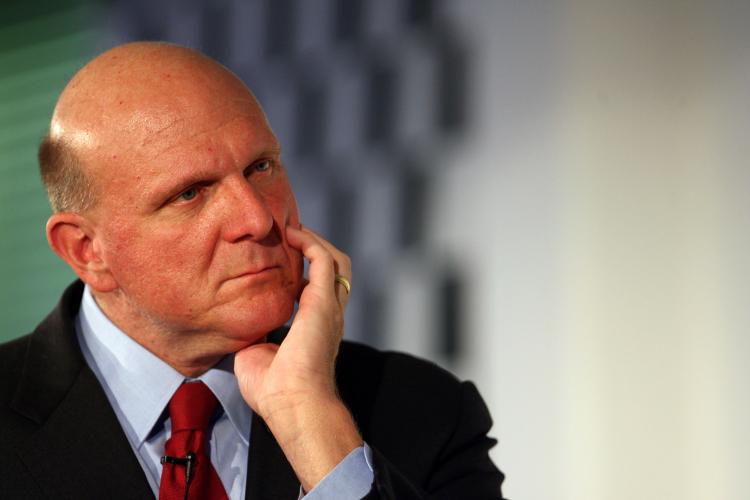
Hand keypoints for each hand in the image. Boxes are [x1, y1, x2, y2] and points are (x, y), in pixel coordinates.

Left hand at [234, 225, 361, 490]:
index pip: (318, 288)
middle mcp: (329, 314)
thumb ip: (254, 333)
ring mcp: (329, 307)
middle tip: (289, 234)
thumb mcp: (257, 352)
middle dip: (315, 248)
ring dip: (315, 241)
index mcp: (315, 327)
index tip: (281, 254)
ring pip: (336, 260)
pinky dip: (310, 243)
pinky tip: (291, 234)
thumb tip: (239, 324)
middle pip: (336, 269)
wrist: (292, 404)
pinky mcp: (323, 302)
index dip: (304, 268)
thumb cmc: (275, 390)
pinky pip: (324, 260)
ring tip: (291, 229)